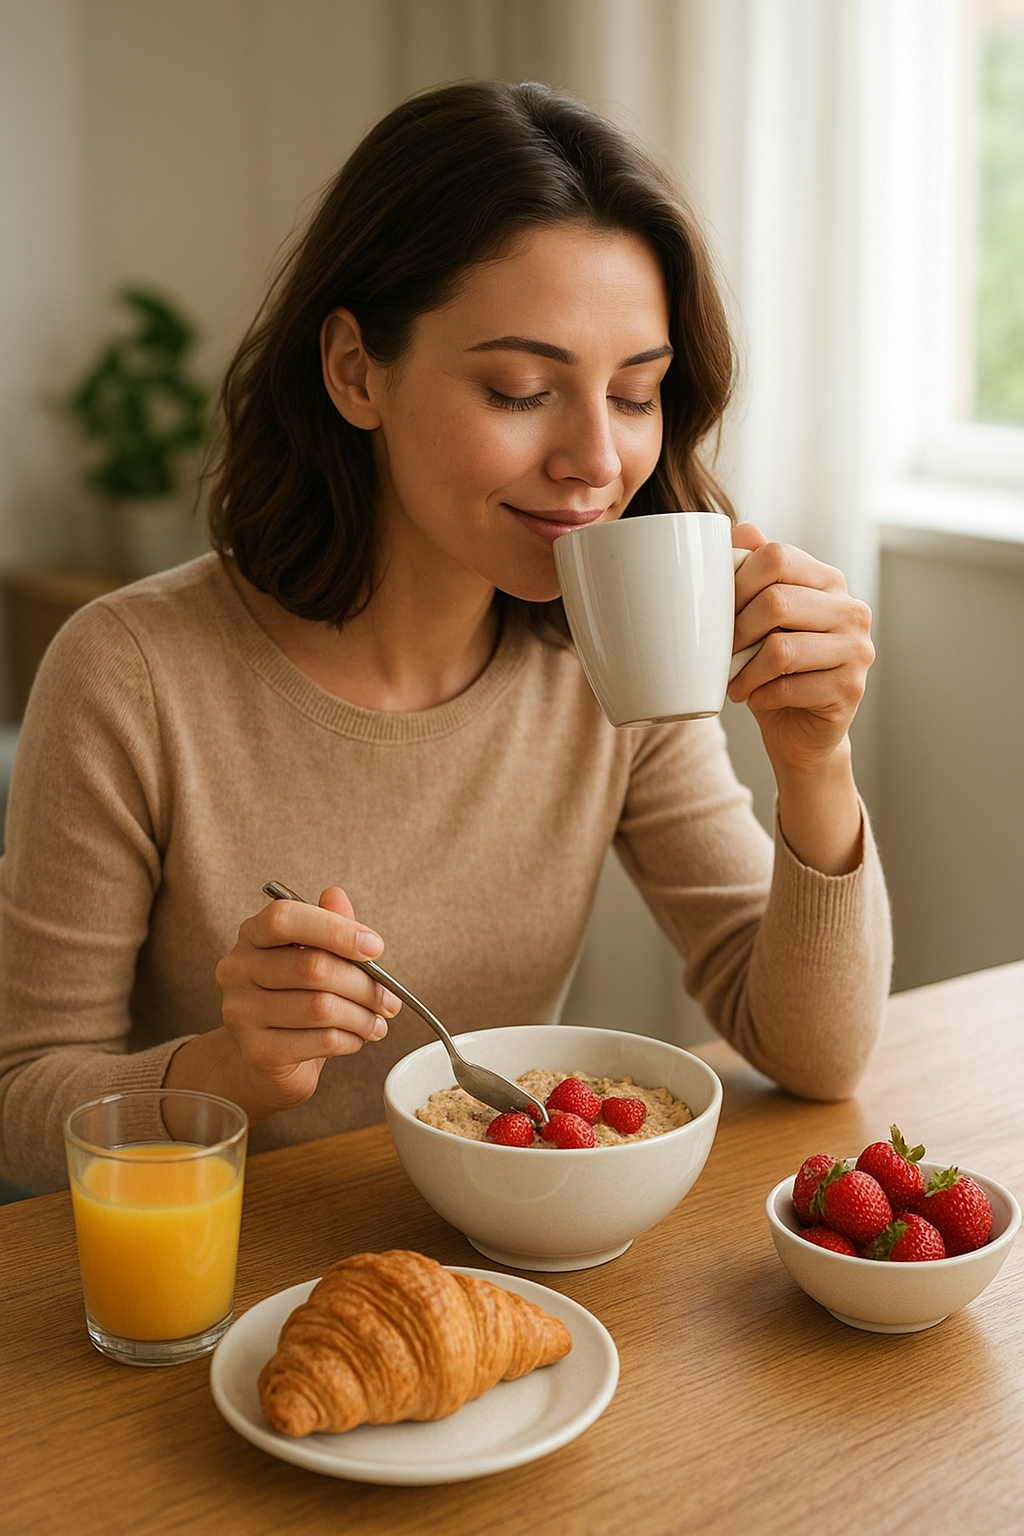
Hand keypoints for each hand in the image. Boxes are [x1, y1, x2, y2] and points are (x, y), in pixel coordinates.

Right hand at [165, 887, 400, 1121]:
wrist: (264, 1060)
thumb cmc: (294, 999)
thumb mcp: (314, 956)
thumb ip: (328, 925)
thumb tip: (336, 896)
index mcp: (252, 935)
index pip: (285, 918)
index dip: (336, 930)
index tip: (375, 947)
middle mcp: (237, 969)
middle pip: (313, 967)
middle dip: (364, 984)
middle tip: (390, 999)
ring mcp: (241, 1012)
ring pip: (320, 1007)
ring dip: (362, 1016)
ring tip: (378, 1021)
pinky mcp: (256, 1051)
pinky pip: (320, 1041)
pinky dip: (350, 1040)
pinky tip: (356, 1038)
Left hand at [727, 524, 873, 874]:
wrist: (801, 731)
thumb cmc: (775, 669)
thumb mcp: (761, 618)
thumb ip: (756, 573)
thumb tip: (741, 528)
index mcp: (829, 581)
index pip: (777, 557)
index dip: (737, 581)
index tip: (717, 612)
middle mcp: (852, 610)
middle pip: (776, 602)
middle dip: (736, 631)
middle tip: (721, 653)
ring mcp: (857, 651)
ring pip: (781, 649)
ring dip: (744, 670)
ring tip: (733, 681)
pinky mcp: (850, 689)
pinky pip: (789, 687)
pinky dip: (760, 695)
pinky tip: (755, 698)